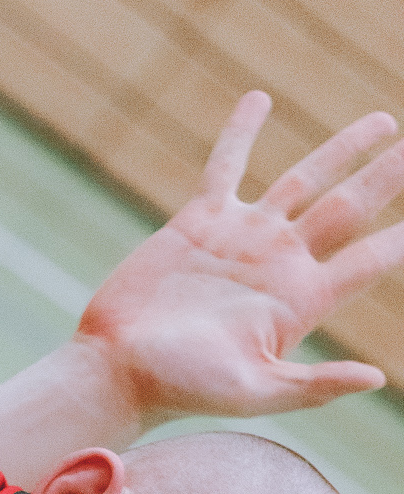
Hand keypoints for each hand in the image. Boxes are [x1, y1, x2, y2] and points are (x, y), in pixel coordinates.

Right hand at [78, 91, 403, 423]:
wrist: (118, 368)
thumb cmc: (182, 390)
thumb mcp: (254, 393)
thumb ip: (313, 386)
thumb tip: (374, 378)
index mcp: (302, 300)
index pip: (371, 259)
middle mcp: (281, 262)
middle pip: (351, 207)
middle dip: (388, 176)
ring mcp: (244, 238)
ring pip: (305, 180)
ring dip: (344, 151)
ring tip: (385, 124)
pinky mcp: (200, 222)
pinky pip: (227, 166)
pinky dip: (241, 132)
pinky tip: (259, 100)